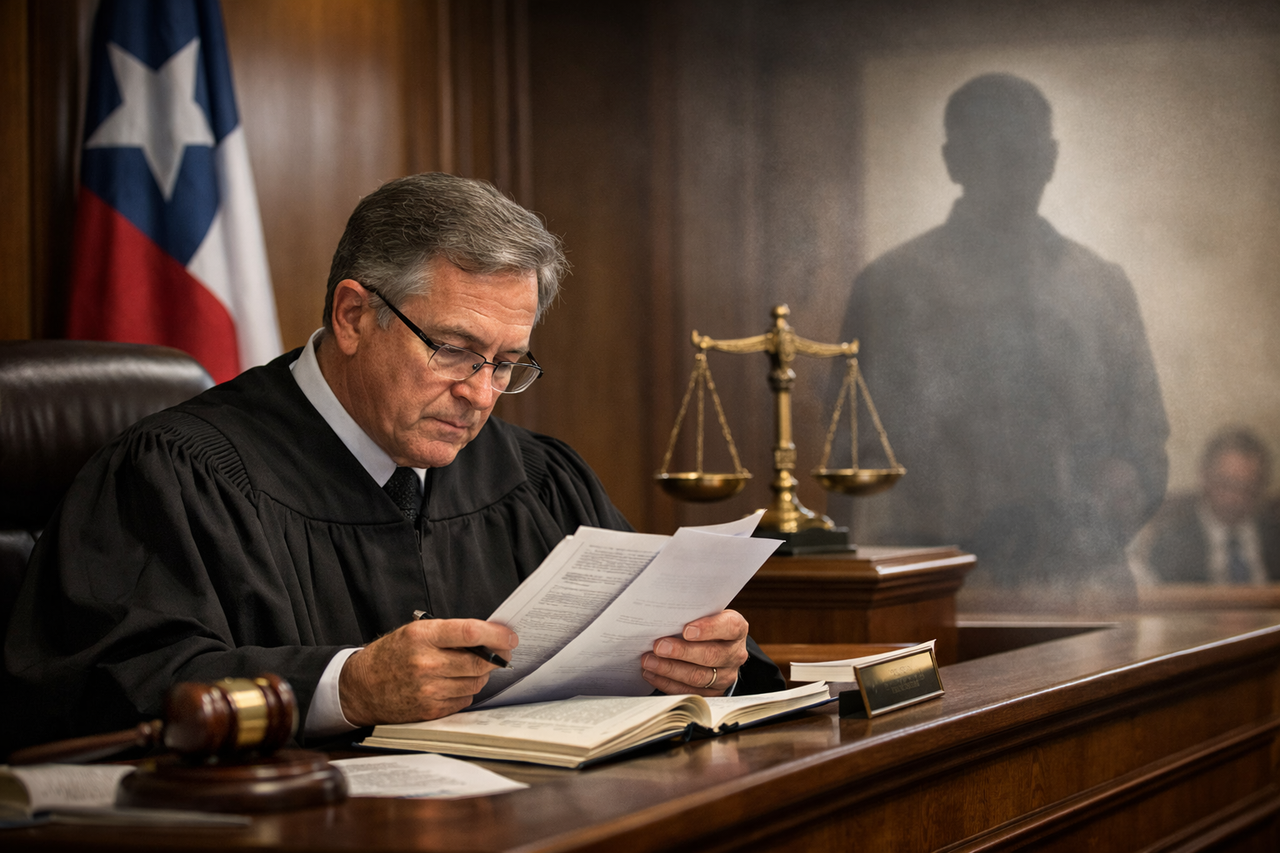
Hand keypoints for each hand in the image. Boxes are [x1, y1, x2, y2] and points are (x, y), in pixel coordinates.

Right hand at [338, 619, 517, 725]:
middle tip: (501, 653)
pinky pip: (464, 700)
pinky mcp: (430, 710)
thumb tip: (490, 637)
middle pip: (479, 662)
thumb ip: (451, 633)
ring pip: (475, 682)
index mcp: (422, 637)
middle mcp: (426, 664)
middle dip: (496, 658)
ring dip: (480, 675)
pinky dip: (466, 691)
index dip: (496, 635)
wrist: (362, 687)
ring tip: (470, 667)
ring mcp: (428, 690)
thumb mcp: (416, 632)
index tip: (510, 637)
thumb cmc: (392, 655)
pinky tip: (454, 683)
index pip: (470, 633)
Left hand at [640, 609, 748, 695]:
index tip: (686, 630)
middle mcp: (735, 654)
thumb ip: (692, 615)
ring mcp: (726, 676)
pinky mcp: (713, 693)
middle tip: (659, 647)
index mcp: (737, 629)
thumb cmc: (705, 626)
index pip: (729, 627)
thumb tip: (663, 617)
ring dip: (670, 669)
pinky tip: (652, 674)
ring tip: (649, 661)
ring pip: (699, 676)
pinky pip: (689, 691)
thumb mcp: (706, 615)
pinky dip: (667, 683)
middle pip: (711, 655)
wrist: (716, 646)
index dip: (709, 629)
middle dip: (681, 652)